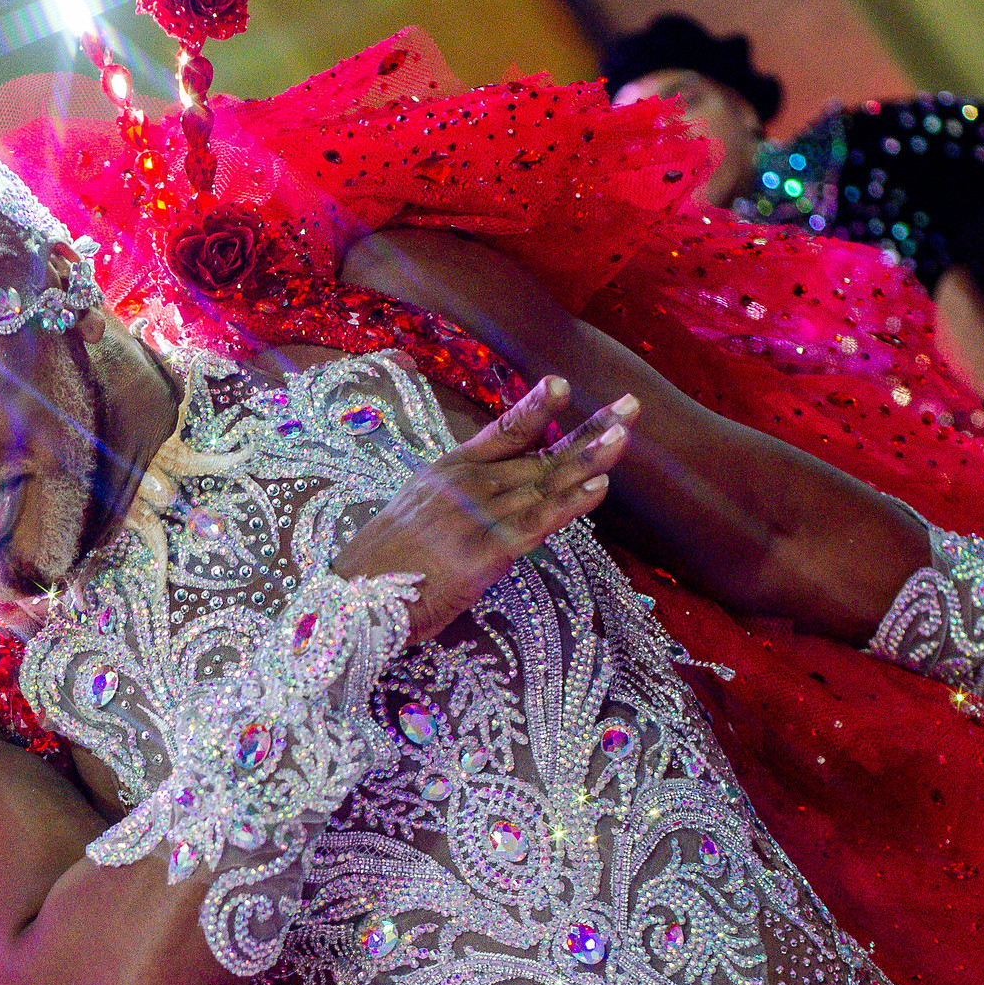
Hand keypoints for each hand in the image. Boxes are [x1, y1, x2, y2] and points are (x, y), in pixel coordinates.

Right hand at [331, 376, 637, 644]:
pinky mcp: (485, 552)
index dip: (534, 408)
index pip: (499, 432)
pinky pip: (538, 522)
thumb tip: (484, 501)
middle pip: (538, 454)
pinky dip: (571, 502)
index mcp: (445, 472)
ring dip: (590, 457)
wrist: (353, 600)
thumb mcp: (412, 516)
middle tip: (630, 405)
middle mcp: (465, 485)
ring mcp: (476, 516)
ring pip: (545, 483)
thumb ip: (451, 502)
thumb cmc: (380, 567)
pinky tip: (598, 485)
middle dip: (587, 430)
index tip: (563, 384)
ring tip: (625, 433)